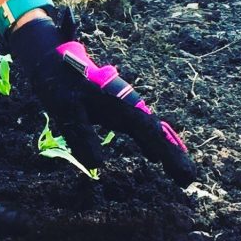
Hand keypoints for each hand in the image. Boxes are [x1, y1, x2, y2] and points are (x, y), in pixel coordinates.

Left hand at [9, 9, 196, 186]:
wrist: (52, 61)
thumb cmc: (59, 85)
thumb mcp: (66, 110)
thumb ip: (81, 134)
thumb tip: (97, 165)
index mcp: (119, 103)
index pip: (148, 131)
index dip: (167, 153)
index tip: (184, 174)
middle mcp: (126, 104)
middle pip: (154, 131)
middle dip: (172, 154)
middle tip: (189, 180)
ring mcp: (122, 106)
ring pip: (148, 130)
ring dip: (164, 150)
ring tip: (180, 175)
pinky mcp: (114, 109)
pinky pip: (137, 128)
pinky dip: (148, 142)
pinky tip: (153, 157)